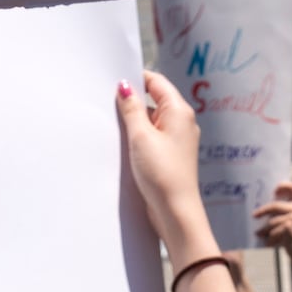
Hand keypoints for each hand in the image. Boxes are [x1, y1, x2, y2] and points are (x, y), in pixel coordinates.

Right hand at [115, 72, 217, 263]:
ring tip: (115, 126)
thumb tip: (125, 87)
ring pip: (152, 119)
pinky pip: (153, 136)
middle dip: (133, 101)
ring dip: (135, 121)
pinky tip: (125, 144)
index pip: (156, 82)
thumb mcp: (141, 136)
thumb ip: (132, 109)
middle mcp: (182, 122)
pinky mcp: (171, 154)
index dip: (136, 79)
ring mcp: (177, 139)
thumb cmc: (162, 173)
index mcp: (179, 111)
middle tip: (109, 104)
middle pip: (154, 99)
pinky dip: (140, 136)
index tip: (114, 82)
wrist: (176, 212)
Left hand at [254, 180, 291, 266]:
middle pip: (275, 205)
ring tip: (259, 234)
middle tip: (254, 215)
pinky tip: (268, 244)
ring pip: (272, 221)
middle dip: (262, 211)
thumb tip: (264, 208)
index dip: (282, 186)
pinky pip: (273, 230)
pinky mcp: (289, 227)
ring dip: (264, 229)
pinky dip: (269, 238)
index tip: (273, 192)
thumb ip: (286, 213)